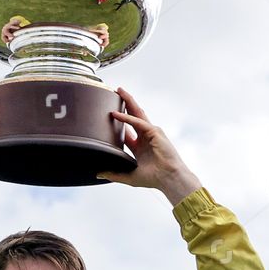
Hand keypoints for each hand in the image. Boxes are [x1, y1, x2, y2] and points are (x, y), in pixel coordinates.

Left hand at [96, 87, 199, 204]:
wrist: (169, 179)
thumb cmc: (154, 178)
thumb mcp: (130, 176)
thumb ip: (114, 174)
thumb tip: (99, 174)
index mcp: (140, 147)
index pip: (127, 130)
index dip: (118, 121)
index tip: (108, 114)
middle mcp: (145, 137)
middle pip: (133, 116)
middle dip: (125, 104)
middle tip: (115, 93)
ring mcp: (150, 132)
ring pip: (137, 113)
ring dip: (128, 101)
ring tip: (119, 91)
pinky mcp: (154, 132)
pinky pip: (138, 122)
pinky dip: (127, 118)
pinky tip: (116, 114)